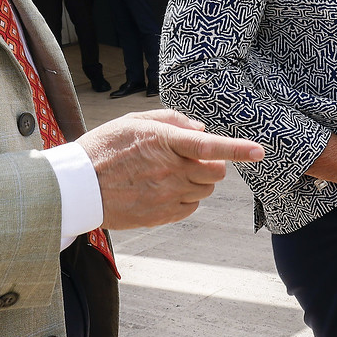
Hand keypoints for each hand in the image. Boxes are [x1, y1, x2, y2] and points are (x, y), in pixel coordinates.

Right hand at [78, 109, 264, 230]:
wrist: (76, 188)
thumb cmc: (104, 149)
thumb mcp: (133, 122)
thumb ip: (172, 121)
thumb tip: (201, 130)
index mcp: (163, 142)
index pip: (210, 146)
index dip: (238, 149)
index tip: (260, 151)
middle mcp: (169, 170)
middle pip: (215, 172)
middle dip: (212, 164)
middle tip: (192, 159)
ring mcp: (166, 195)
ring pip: (204, 190)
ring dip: (198, 181)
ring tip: (168, 173)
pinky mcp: (161, 216)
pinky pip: (190, 207)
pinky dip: (186, 198)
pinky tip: (163, 190)